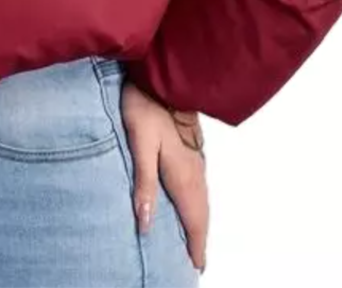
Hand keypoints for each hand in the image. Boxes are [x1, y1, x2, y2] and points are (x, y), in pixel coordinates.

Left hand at [122, 81, 208, 272]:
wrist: (160, 75)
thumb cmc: (145, 106)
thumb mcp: (139, 144)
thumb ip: (143, 184)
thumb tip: (146, 225)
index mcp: (183, 174)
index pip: (194, 218)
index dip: (196, 245)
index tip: (197, 267)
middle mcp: (194, 169)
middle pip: (201, 212)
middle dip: (200, 238)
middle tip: (197, 261)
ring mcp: (195, 156)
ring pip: (202, 198)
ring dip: (200, 221)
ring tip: (195, 239)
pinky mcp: (190, 147)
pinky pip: (199, 184)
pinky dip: (198, 202)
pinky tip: (190, 201)